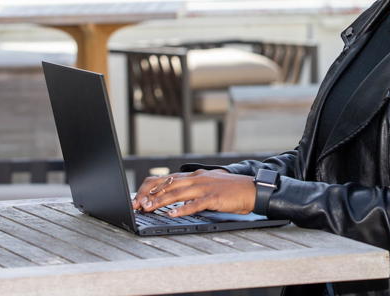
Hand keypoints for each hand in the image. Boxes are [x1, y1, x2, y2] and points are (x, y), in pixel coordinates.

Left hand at [131, 169, 255, 216]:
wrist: (252, 189)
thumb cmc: (230, 190)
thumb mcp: (209, 184)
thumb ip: (193, 188)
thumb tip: (174, 197)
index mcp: (196, 176)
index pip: (168, 179)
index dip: (152, 188)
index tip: (139, 198)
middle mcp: (198, 179)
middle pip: (169, 185)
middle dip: (151, 195)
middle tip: (137, 204)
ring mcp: (206, 187)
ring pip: (178, 193)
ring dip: (161, 201)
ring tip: (148, 208)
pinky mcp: (214, 197)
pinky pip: (195, 204)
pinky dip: (182, 209)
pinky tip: (172, 213)